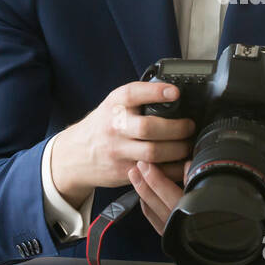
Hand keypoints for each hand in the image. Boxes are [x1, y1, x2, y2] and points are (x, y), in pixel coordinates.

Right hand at [48, 81, 194, 207]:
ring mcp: (118, 151)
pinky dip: (172, 169)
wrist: (74, 155)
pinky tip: (180, 163)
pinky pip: (153, 172)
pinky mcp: (123, 172)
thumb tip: (173, 94)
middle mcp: (115, 127)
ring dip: (178, 150)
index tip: (175, 93)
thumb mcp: (113, 105)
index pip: (133, 94)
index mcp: (114, 105)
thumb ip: (138, 100)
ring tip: (187, 145)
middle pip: (149, 128)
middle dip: (177, 128)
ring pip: (153, 153)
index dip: (155, 92)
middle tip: (190, 126)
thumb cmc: (102, 126)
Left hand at [128, 147, 264, 238]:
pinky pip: (159, 225)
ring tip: (135, 173)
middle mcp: (200, 230)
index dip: (185, 180)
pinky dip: (148, 210)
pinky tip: (142, 195)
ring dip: (145, 194)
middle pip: (169, 206)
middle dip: (154, 184)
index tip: (181, 162)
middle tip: (144, 163)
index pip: (194, 200)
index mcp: (218, 219)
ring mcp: (188, 237)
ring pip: (160, 215)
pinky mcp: (182, 241)